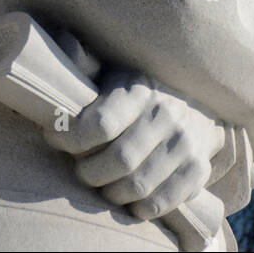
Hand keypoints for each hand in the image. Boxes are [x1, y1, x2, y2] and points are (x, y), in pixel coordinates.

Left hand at [43, 69, 225, 220]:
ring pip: (138, 186)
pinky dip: (139, 208)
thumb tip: (62, 44)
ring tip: (103, 185)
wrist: (196, 106)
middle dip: (89, 172)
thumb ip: (85, 65)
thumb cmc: (138, 93)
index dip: (71, 138)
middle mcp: (166, 114)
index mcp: (139, 89)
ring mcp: (185, 144)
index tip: (56, 139)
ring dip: (111, 193)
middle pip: (119, 161)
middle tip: (81, 170)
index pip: (101, 123)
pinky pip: (162, 202)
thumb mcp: (113, 72)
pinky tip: (129, 199)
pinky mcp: (198, 170)